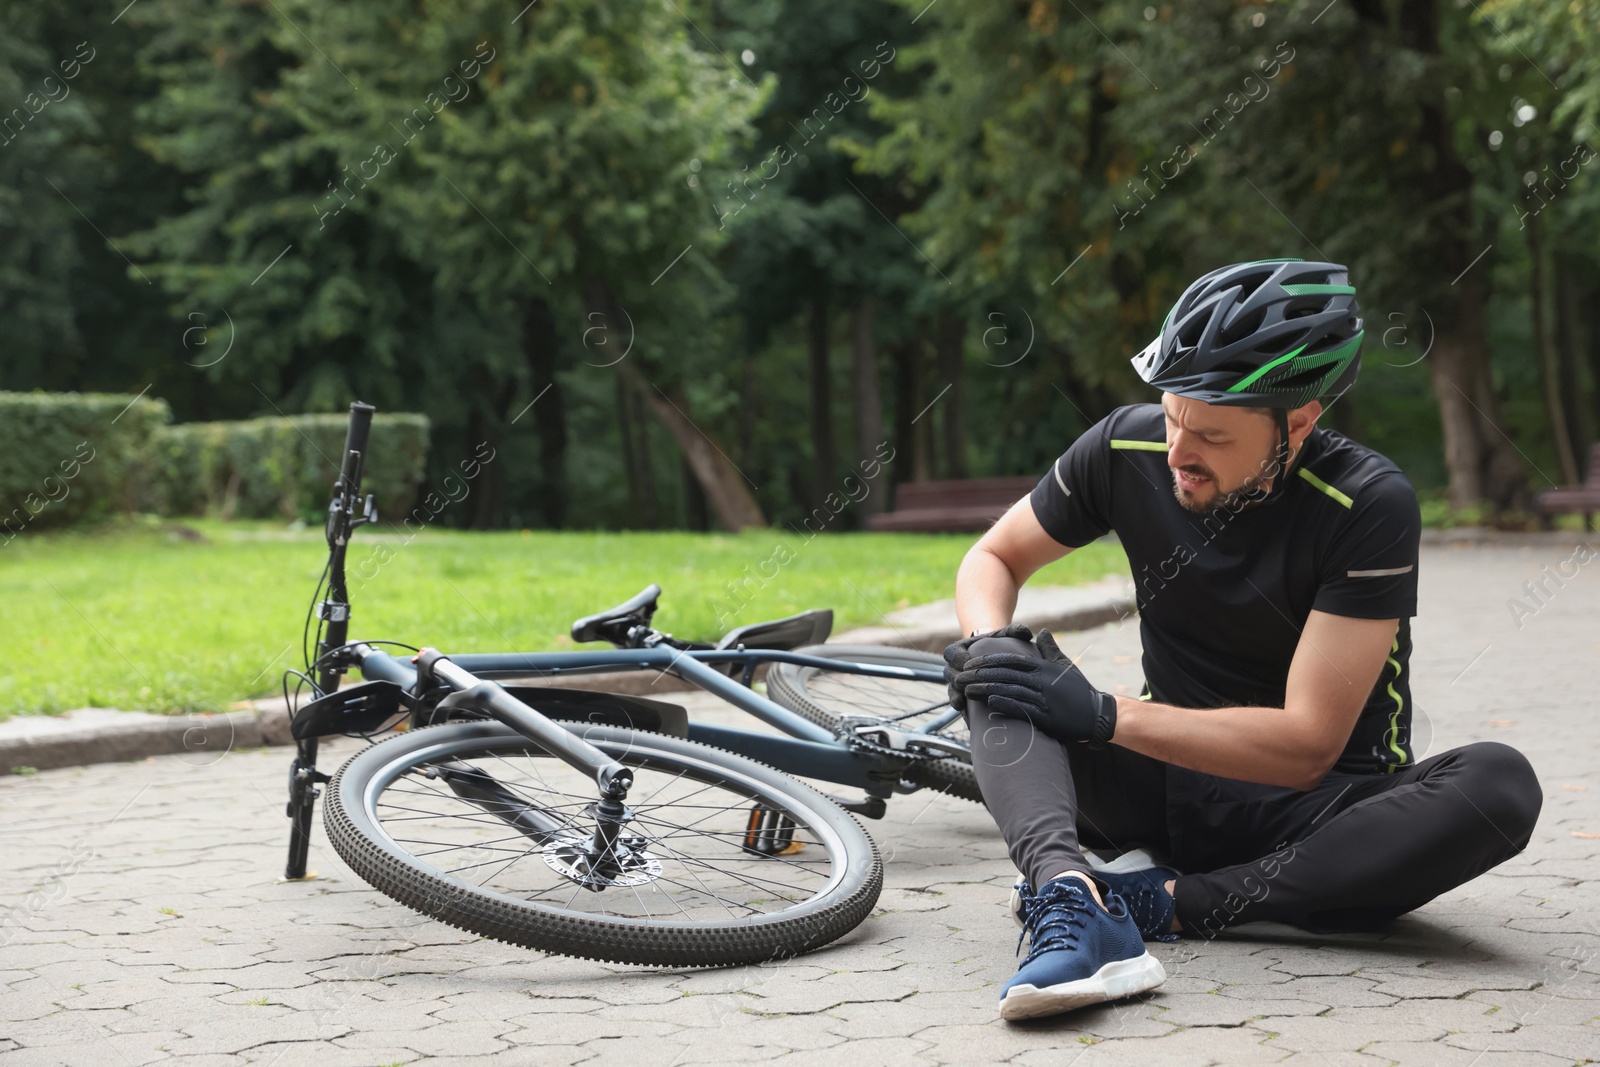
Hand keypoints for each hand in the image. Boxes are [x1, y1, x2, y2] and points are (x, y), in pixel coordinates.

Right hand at [942, 623, 1034, 711]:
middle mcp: (954, 666)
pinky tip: (965, 711)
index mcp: (959, 649)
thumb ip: (1015, 631)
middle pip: (949, 673)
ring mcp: (956, 682)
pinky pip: (956, 700)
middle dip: (956, 679)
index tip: (968, 662)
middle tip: (966, 684)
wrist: (996, 658)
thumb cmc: (1000, 644)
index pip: (951, 653)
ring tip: (962, 701)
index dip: (958, 658)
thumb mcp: (1007, 636)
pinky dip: (959, 704)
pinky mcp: (961, 694)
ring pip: (951, 688)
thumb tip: (1025, 632)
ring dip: (956, 694)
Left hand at [956, 629, 1116, 747]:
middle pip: (1004, 674)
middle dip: (979, 674)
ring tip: (967, 690)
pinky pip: (1022, 708)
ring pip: (1008, 690)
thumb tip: (1041, 632)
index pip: (1010, 660)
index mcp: (1043, 667)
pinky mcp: (1047, 717)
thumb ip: (1050, 648)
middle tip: (960, 677)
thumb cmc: (1079, 691)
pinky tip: (990, 702)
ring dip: (985, 689)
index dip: (988, 660)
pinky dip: (1005, 704)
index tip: (970, 663)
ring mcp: (1044, 698)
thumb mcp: (1065, 665)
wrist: (1098, 715)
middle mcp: (1041, 681)